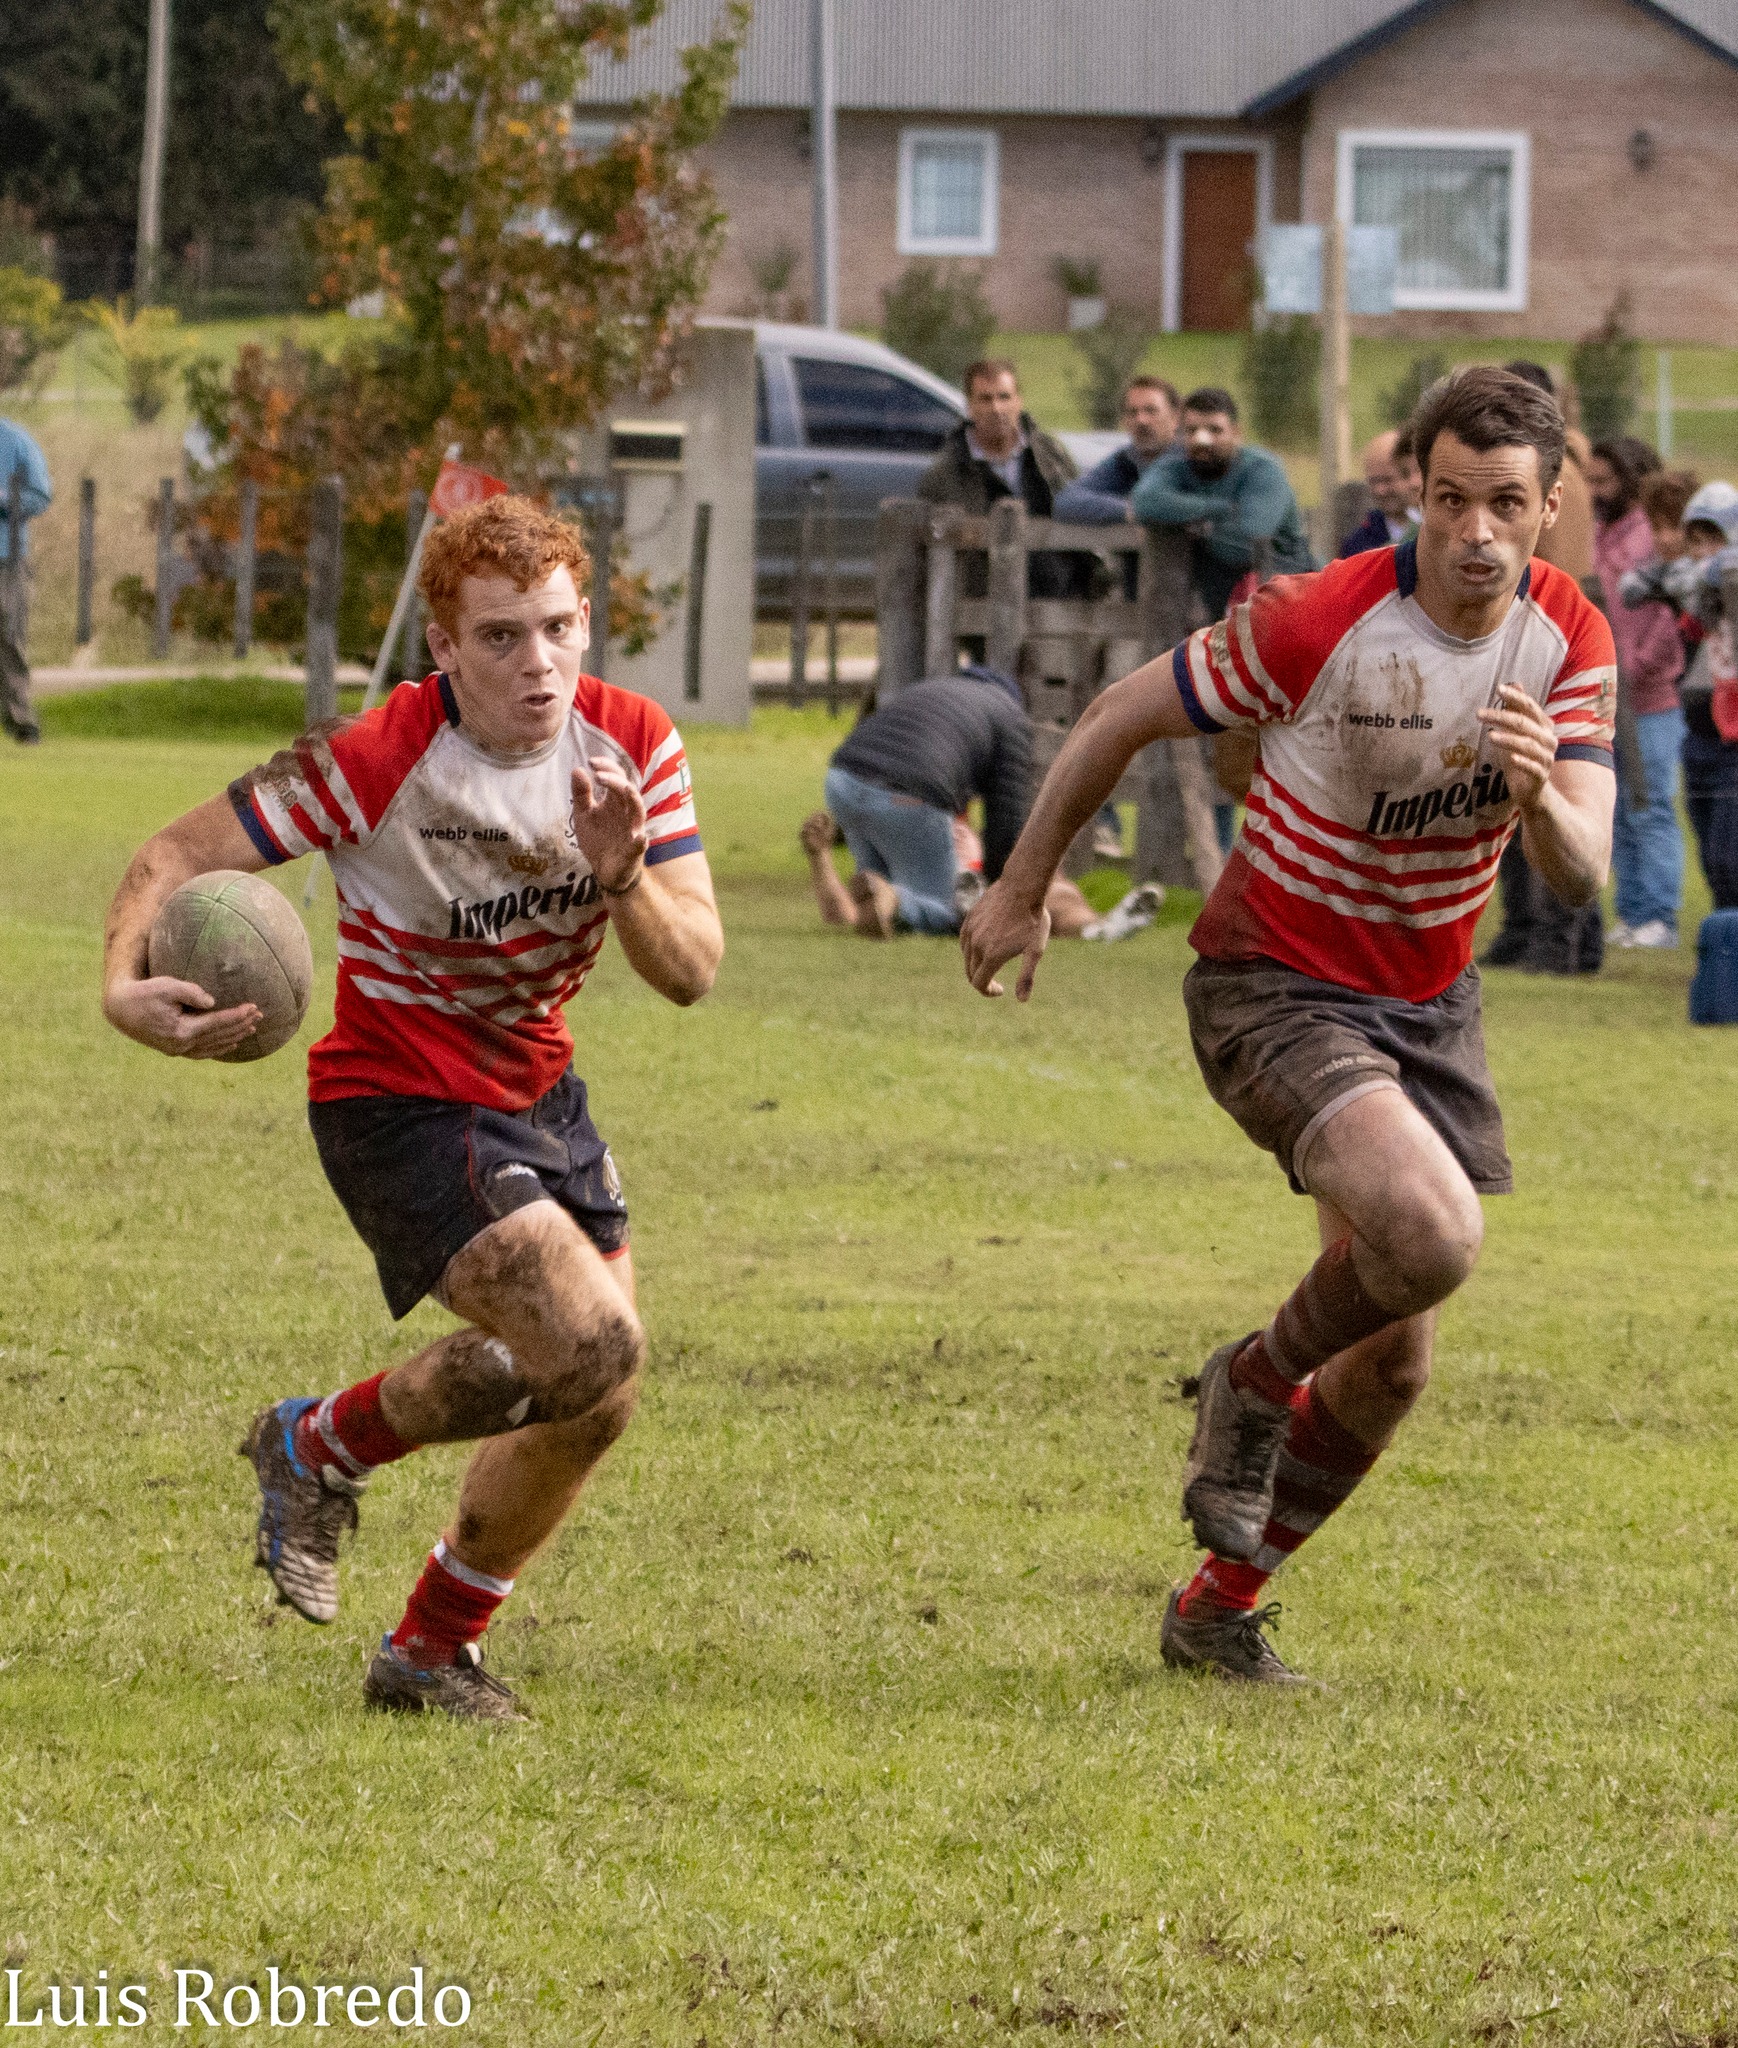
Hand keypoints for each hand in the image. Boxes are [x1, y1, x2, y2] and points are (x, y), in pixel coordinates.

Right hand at [103, 975, 260, 1057]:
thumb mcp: (167, 986)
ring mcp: (177, 1050)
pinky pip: (202, 1052)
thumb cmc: (143, 993)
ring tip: (251, 1029)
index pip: (217, 1023)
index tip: (254, 1007)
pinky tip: (231, 1044)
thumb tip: (213, 1002)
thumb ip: (192, 993)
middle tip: (260, 1015)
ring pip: (213, 1046)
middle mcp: (181, 1045)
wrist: (120, 1008)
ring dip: (234, 1037)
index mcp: (182, 1031)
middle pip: (219, 1036)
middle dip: (241, 1025)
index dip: (237, 1015)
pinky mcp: (173, 1050)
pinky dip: (218, 1048)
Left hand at [571, 757, 648, 893]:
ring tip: (625, 789)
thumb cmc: (599, 839)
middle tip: (598, 774)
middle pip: (628, 789)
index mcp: (615, 801)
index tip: (591, 762)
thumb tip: (577, 769)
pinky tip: (638, 837)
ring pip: (639, 811)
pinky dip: (640, 840)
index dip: (607, 767)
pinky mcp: (635, 850)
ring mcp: (634, 829)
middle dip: (615, 779)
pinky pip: (641, 844)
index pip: (617, 777)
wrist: (605, 870)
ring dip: (633, 800)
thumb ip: (581, 794)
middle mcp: (627, 812)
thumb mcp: (584, 815)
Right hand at [960, 878, 1051, 999]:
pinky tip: (984, 947)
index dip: (988, 991)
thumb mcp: (1035, 950)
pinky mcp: (969, 920)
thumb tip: (1022, 1000)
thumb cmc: (1032, 919)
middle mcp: (976, 945)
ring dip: (976, 966)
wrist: (1022, 887)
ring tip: (992, 963)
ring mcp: (970, 931)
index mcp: (992, 955)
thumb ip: (1026, 976)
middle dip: (981, 981)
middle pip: (971, 973)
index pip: (979, 983)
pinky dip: (970, 950)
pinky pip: (964, 942)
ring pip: (966, 958)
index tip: (1000, 990)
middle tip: (995, 981)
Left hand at [1477, 685, 1557, 809]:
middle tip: (1479, 713)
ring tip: (1490, 736)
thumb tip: (1515, 683)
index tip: (1498, 689)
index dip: (1515, 697)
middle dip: (1502, 716)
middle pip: (1525, 723)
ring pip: (1528, 744)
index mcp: (1543, 725)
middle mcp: (1548, 739)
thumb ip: (1517, 709)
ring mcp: (1546, 758)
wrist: (1532, 790)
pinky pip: (1533, 767)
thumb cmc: (1522, 757)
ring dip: (1508, 739)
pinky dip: (1522, 762)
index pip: (1529, 707)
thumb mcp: (1517, 732)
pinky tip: (1509, 758)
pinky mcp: (1541, 776)